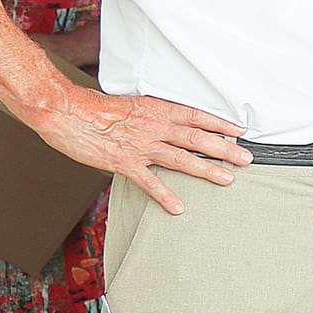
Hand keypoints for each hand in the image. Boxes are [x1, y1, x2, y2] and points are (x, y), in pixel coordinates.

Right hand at [41, 86, 248, 215]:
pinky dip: (165, 195)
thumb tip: (167, 123)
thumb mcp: (130, 105)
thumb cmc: (94, 108)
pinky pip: (149, 181)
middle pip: (197, 138)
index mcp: (156, 109)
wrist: (66, 111)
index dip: (220, 124)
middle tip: (247, 158)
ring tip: (228, 179)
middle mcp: (154, 126)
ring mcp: (140, 145)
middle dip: (225, 148)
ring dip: (207, 169)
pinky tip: (179, 207)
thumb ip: (151, 115)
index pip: (197, 116)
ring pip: (181, 158)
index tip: (240, 131)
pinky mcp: (124, 162)